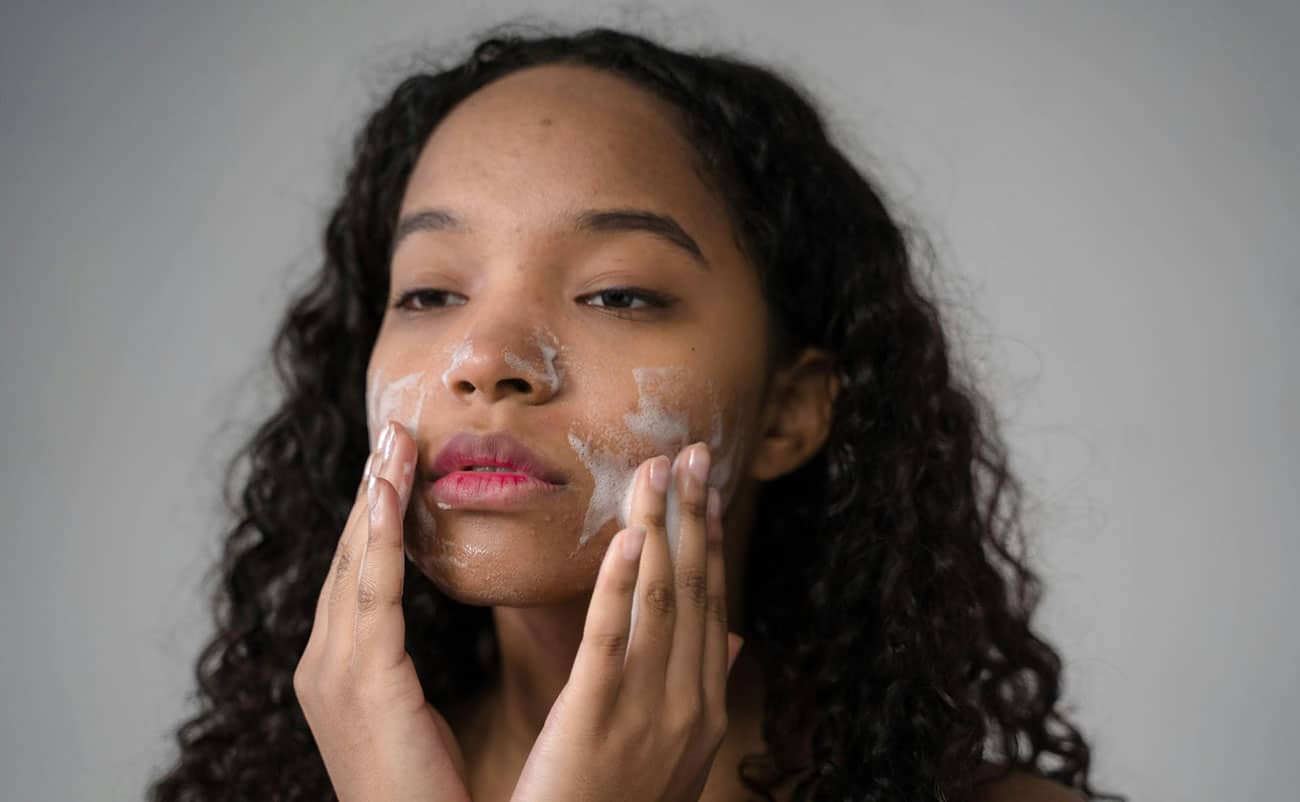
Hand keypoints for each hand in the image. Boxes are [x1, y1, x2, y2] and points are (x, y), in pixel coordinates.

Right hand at [293, 420, 470, 801]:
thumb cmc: (422, 790)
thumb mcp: (408, 714)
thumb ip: (401, 665)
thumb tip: (412, 628)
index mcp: (335, 670)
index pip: (355, 575)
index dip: (374, 516)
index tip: (393, 463)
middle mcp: (323, 663)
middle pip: (351, 556)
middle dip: (372, 490)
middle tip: (394, 428)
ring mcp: (334, 671)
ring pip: (358, 563)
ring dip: (377, 495)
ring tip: (395, 439)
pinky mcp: (363, 680)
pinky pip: (375, 592)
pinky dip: (381, 536)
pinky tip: (390, 490)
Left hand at [510, 442, 744, 801]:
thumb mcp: (673, 751)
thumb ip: (697, 688)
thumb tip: (733, 637)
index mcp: (702, 707)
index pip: (710, 605)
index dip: (709, 540)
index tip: (707, 485)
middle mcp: (688, 704)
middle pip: (694, 591)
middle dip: (694, 517)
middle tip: (692, 451)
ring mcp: (648, 713)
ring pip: (662, 603)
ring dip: (662, 529)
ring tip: (657, 470)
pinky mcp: (597, 720)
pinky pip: (614, 642)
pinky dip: (623, 585)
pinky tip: (631, 536)